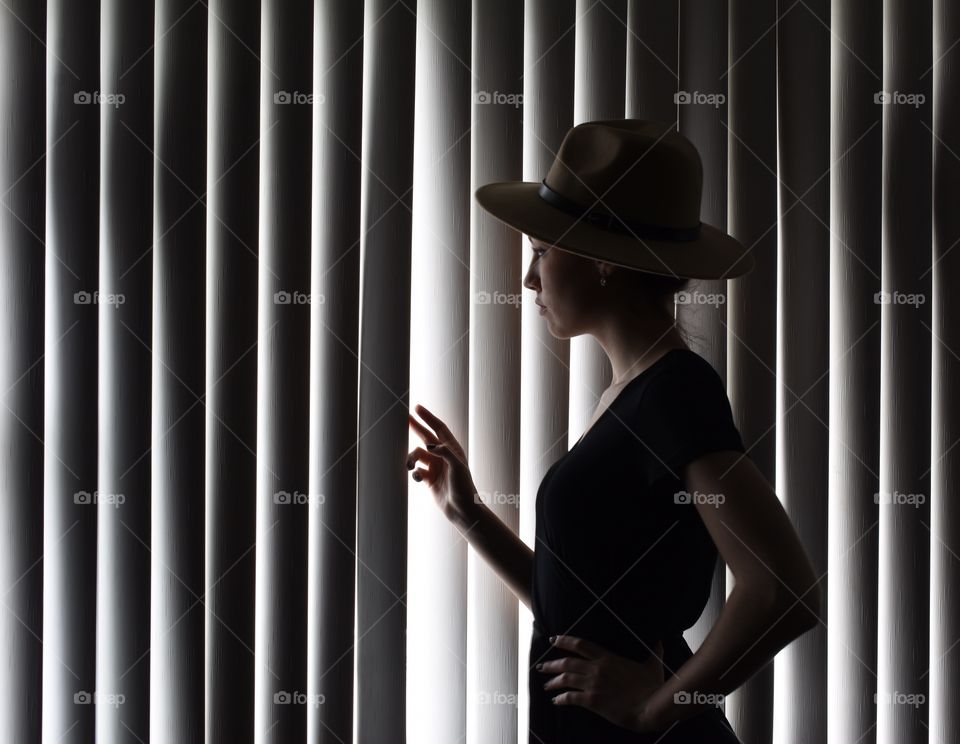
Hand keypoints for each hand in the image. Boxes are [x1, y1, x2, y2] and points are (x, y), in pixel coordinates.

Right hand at [407, 404, 479, 522]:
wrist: (463, 510)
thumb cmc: (464, 487)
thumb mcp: (458, 466)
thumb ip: (444, 452)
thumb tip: (427, 444)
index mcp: (452, 449)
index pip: (439, 428)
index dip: (428, 417)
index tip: (417, 408)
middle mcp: (443, 456)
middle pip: (426, 437)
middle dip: (415, 428)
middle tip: (403, 419)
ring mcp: (436, 467)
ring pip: (418, 456)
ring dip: (412, 458)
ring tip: (410, 465)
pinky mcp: (430, 479)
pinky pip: (417, 471)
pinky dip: (415, 473)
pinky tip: (418, 478)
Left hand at [537, 634, 666, 733]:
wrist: (650, 707)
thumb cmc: (652, 686)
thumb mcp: (653, 665)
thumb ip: (654, 652)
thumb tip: (661, 641)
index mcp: (607, 658)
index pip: (580, 645)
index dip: (564, 641)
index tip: (553, 640)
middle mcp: (596, 669)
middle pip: (567, 662)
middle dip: (551, 664)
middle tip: (541, 666)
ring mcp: (593, 685)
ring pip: (565, 679)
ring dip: (553, 681)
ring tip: (546, 684)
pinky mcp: (592, 701)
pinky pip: (571, 698)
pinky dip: (561, 699)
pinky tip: (556, 701)